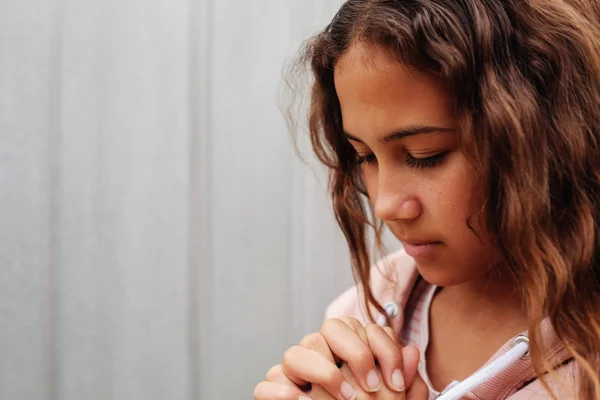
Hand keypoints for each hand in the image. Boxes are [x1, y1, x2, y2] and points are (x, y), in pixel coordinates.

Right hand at [253, 318, 429, 399]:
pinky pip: (267, 383)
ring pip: (294, 352)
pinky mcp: (273, 396)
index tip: (396, 383)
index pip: (360, 327)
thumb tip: (412, 352)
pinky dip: (282, 391)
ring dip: (322, 372)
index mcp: (346, 354)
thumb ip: (406, 382)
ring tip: (346, 399)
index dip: (383, 349)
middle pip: (329, 329)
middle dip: (355, 353)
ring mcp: (294, 376)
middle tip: (372, 389)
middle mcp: (319, 358)